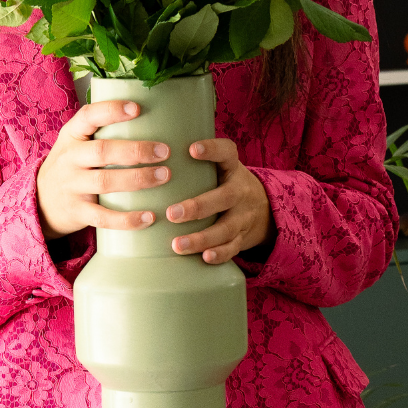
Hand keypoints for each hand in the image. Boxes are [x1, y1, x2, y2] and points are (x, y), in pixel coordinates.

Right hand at [35, 101, 172, 238]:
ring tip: (164, 176)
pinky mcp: (77, 212)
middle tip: (164, 151)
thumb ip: (102, 131)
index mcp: (71, 135)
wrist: (41, 201)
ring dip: (137, 179)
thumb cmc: (72, 166)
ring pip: (105, 182)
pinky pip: (103, 217)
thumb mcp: (77, 142)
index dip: (112, 111)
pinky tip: (149, 217)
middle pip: (102, 151)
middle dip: (136, 150)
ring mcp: (71, 186)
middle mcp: (69, 158)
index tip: (137, 109)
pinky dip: (127, 219)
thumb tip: (153, 116)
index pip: (88, 116)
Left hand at [166, 138, 271, 265]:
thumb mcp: (218, 168)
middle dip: (198, 207)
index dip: (212, 150)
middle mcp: (240, 191)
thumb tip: (145, 156)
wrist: (262, 208)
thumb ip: (192, 164)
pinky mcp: (242, 237)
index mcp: (232, 168)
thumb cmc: (223, 184)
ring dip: (202, 238)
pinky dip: (220, 254)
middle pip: (224, 198)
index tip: (191, 149)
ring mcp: (243, 216)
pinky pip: (233, 248)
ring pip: (225, 228)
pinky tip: (205, 257)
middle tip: (171, 213)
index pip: (227, 153)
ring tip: (177, 245)